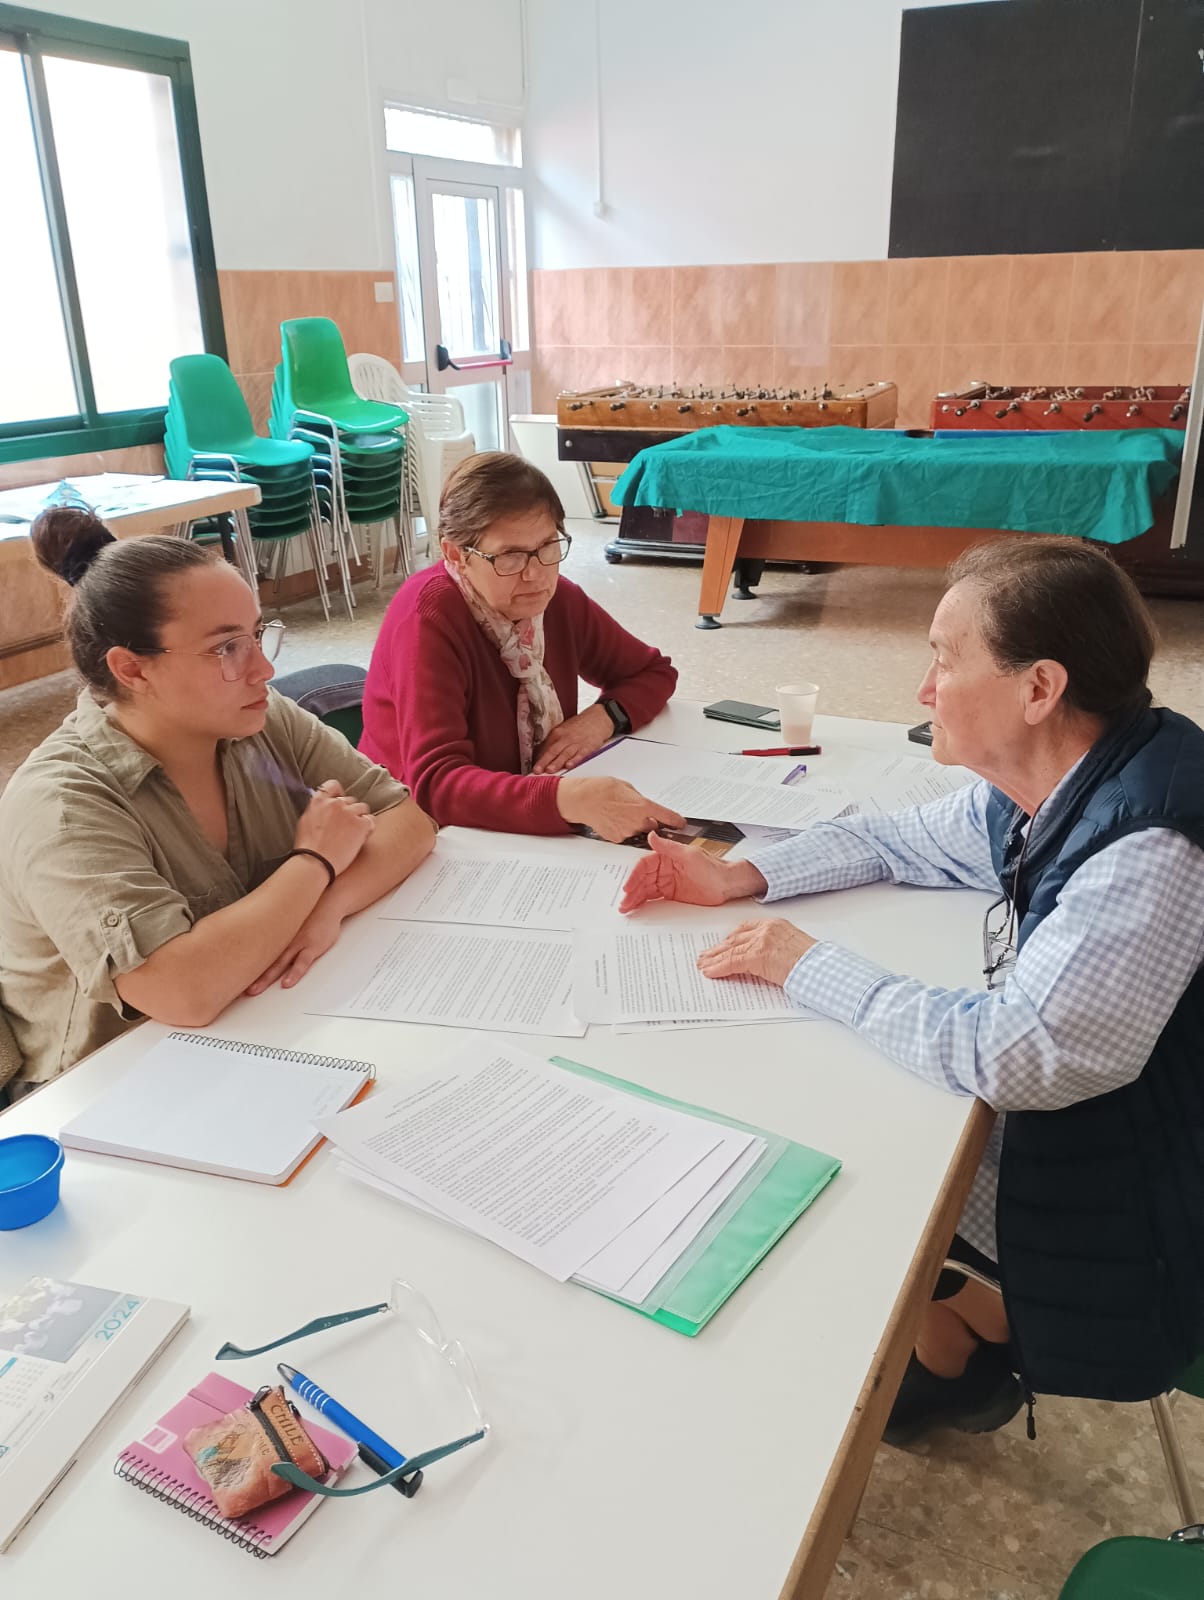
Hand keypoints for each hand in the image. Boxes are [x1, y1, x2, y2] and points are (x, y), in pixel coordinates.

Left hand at [245, 901, 343, 995]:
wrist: (328, 901)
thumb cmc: (310, 913)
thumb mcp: (288, 920)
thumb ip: (275, 930)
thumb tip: (260, 937)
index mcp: (276, 935)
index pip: (257, 952)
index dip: (244, 965)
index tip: (232, 977)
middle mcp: (284, 940)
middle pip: (263, 961)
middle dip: (250, 976)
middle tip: (237, 990)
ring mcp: (297, 944)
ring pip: (278, 964)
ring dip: (265, 978)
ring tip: (254, 990)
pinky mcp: (312, 947)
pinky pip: (301, 963)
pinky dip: (294, 973)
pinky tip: (287, 983)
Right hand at [294, 778, 374, 874]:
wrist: (315, 862)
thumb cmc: (308, 847)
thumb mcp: (305, 821)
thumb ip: (317, 809)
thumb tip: (324, 805)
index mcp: (319, 801)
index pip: (333, 785)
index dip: (338, 793)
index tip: (339, 800)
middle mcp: (335, 803)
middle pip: (349, 800)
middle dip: (348, 811)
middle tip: (344, 828)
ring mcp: (349, 813)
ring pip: (362, 808)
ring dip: (359, 818)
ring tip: (352, 834)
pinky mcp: (361, 824)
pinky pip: (370, 820)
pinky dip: (368, 828)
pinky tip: (360, 838)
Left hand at [532, 705, 615, 773]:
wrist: (598, 718)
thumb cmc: (579, 726)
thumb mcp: (564, 730)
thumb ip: (554, 743)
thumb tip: (543, 756)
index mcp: (557, 734)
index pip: (545, 748)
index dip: (538, 759)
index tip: (533, 769)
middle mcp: (565, 738)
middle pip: (553, 751)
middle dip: (544, 762)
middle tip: (537, 771)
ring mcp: (576, 743)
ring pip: (564, 754)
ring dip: (557, 762)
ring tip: (550, 770)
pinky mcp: (587, 747)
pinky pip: (580, 754)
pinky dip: (574, 760)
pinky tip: (569, 766)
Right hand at [556, 775, 685, 843]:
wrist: (581, 800)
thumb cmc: (601, 789)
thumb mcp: (626, 787)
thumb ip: (639, 799)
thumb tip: (645, 806)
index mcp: (643, 806)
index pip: (667, 816)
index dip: (676, 821)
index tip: (682, 824)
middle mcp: (637, 822)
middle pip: (651, 826)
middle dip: (647, 820)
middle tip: (632, 811)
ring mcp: (626, 832)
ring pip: (637, 831)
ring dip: (632, 824)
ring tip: (617, 813)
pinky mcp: (616, 839)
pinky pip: (625, 835)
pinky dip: (621, 829)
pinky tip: (611, 820)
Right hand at [619, 831, 766, 912]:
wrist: (728, 885)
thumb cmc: (713, 868)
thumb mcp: (690, 856)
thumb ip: (669, 847)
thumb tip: (652, 835)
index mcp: (666, 857)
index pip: (644, 865)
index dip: (634, 876)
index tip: (628, 888)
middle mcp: (664, 869)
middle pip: (642, 880)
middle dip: (631, 892)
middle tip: (624, 903)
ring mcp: (667, 883)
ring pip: (645, 891)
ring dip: (634, 899)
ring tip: (626, 909)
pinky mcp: (671, 896)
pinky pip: (654, 900)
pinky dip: (644, 904)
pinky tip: (637, 910)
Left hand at [696, 918, 816, 987]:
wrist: (822, 969)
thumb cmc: (814, 963)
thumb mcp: (792, 948)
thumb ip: (774, 949)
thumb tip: (762, 961)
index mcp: (776, 925)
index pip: (745, 929)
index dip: (731, 938)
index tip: (722, 945)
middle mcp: (767, 929)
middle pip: (735, 938)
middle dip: (719, 948)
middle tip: (706, 955)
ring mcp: (762, 941)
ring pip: (731, 950)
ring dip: (714, 959)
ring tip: (703, 965)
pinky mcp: (758, 956)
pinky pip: (732, 962)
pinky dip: (719, 967)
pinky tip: (710, 972)